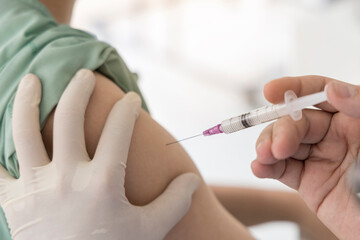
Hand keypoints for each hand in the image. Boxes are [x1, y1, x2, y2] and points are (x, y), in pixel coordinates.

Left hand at [0, 69, 199, 239]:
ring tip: (32, 79)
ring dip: (27, 102)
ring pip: (24, 133)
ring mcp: (35, 188)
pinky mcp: (12, 202)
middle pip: (68, 118)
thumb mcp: (150, 230)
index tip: (131, 100)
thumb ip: (174, 202)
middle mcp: (67, 178)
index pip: (118, 130)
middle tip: (83, 75)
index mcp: (102, 182)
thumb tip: (192, 179)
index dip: (127, 109)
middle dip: (77, 90)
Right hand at [251, 76, 359, 239]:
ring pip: (282, 143)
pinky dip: (265, 167)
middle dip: (280, 130)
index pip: (319, 93)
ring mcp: (318, 158)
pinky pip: (281, 170)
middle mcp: (333, 135)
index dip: (294, 88)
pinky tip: (259, 167)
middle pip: (295, 121)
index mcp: (353, 118)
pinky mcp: (308, 182)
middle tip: (277, 147)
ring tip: (263, 156)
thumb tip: (332, 90)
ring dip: (267, 146)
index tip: (271, 91)